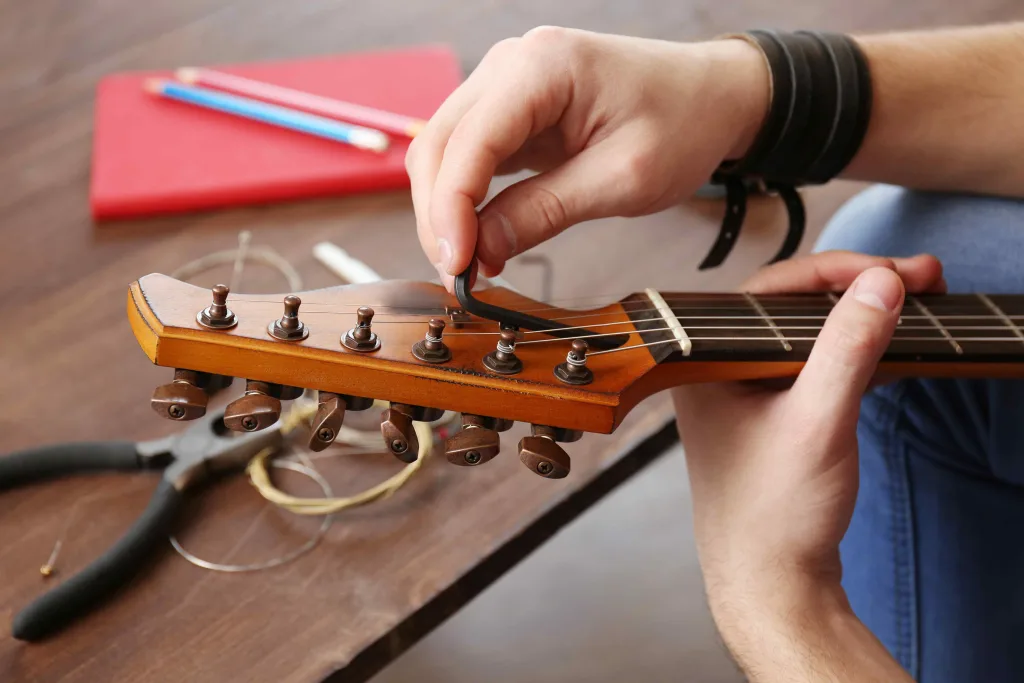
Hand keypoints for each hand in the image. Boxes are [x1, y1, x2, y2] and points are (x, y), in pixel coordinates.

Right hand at [406, 27, 768, 288]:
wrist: (714, 96)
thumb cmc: (683, 123)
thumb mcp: (622, 179)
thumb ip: (544, 211)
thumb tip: (481, 251)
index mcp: (543, 66)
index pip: (470, 141)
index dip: (451, 208)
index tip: (457, 265)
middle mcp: (513, 64)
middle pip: (439, 143)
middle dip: (439, 214)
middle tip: (458, 275)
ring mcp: (507, 83)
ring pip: (444, 150)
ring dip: (446, 209)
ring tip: (469, 264)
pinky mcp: (512, 109)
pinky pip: (469, 155)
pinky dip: (465, 199)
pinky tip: (479, 237)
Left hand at [672, 251, 943, 662]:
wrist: (771, 587)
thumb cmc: (775, 515)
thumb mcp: (818, 420)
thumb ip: (848, 347)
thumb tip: (881, 283)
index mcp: (706, 363)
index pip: (771, 290)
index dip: (837, 271)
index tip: (893, 272)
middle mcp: (719, 372)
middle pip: (792, 308)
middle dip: (859, 290)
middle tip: (920, 279)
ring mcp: (746, 396)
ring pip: (809, 336)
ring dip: (864, 320)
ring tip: (921, 302)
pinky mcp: (773, 419)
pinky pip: (816, 369)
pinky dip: (857, 356)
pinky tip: (897, 347)